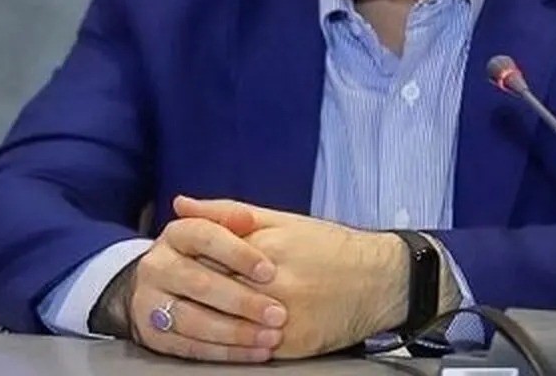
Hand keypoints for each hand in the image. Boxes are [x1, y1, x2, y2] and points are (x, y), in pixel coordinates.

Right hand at [127, 205, 289, 362]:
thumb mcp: (219, 227)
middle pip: (200, 283)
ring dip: (236, 332)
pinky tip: (254, 352)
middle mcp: (157, 266)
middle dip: (242, 300)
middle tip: (277, 313)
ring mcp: (150, 301)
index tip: (270, 271)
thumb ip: (232, 217)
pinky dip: (225, 352)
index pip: (205, 236)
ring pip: (194, 320)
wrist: (164, 284)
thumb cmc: (205, 253)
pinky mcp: (153, 334)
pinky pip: (190, 347)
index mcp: (175, 233)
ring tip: (270, 337)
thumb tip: (245, 216)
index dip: (238, 254)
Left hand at [173, 196, 408, 358]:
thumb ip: (226, 212)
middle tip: (178, 294)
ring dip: (206, 323)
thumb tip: (180, 204)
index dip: (186, 263)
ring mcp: (283, 319)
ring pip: (227, 327)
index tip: (176, 264)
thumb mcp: (280, 218)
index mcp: (264, 249)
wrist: (379, 280)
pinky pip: (250, 351)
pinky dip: (233, 346)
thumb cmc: (328, 245)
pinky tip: (223, 339)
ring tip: (193, 317)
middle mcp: (273, 285)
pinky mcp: (293, 347)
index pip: (206, 258)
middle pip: (213, 294)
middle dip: (192, 294)